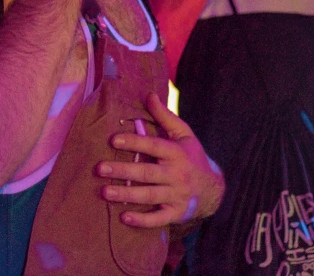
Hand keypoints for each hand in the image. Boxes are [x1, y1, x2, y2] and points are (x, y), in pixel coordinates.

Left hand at [96, 92, 224, 228]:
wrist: (214, 189)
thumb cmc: (192, 157)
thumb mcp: (184, 135)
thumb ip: (165, 117)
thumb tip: (149, 95)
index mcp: (177, 153)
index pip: (154, 146)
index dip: (134, 142)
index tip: (113, 139)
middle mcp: (177, 175)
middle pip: (147, 173)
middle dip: (123, 171)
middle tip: (100, 168)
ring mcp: (176, 196)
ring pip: (149, 196)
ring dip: (126, 195)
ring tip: (104, 192)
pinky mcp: (176, 213)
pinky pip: (158, 219)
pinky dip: (142, 220)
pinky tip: (124, 217)